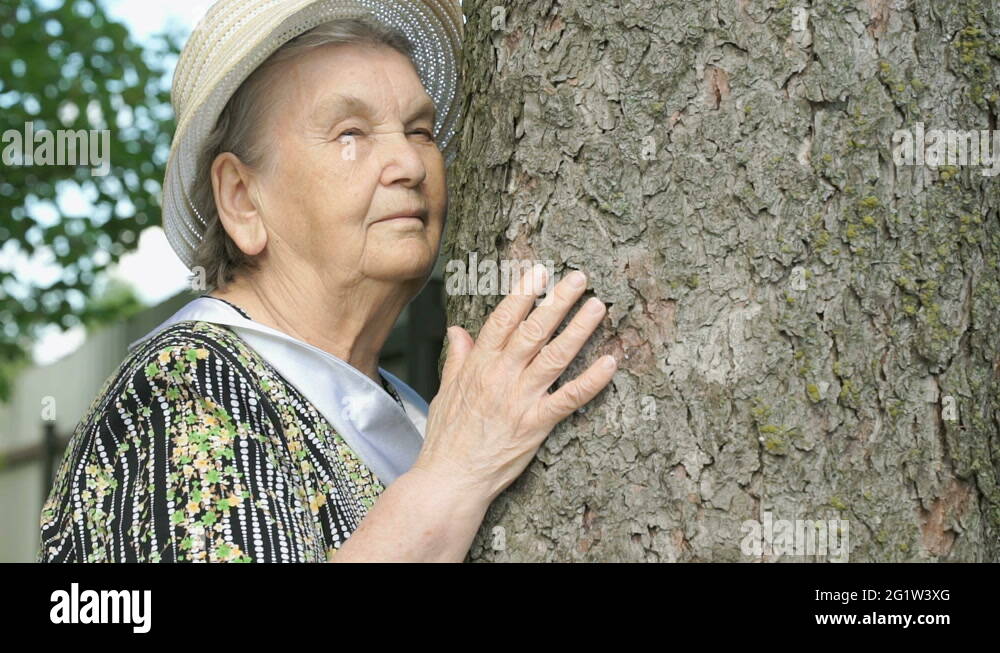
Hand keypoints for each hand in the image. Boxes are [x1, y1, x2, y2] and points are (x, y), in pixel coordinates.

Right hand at [411, 264, 616, 505]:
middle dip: (557, 301)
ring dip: (578, 329)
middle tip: (579, 278)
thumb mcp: (446, 391)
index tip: (539, 272)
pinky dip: (592, 380)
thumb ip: (458, 358)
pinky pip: (570, 398)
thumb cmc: (448, 438)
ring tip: (597, 306)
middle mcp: (502, 376)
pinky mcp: (537, 424)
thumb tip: (457, 331)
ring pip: (555, 356)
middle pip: (533, 330)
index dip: (522, 294)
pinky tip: (610, 362)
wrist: (451, 478)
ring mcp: (521, 400)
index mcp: (480, 365)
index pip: (503, 320)